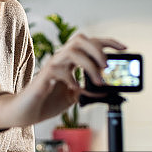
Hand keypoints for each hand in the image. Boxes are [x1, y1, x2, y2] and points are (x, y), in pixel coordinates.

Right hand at [0, 34, 125, 128]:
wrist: (27, 112)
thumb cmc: (47, 102)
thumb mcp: (74, 97)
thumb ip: (89, 92)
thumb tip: (107, 91)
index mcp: (70, 61)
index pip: (90, 43)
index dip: (108, 42)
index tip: (124, 49)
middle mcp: (61, 59)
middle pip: (80, 39)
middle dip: (98, 49)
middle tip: (108, 66)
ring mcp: (52, 65)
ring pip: (72, 50)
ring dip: (90, 64)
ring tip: (99, 80)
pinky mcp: (44, 75)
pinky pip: (60, 69)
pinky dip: (73, 79)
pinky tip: (76, 89)